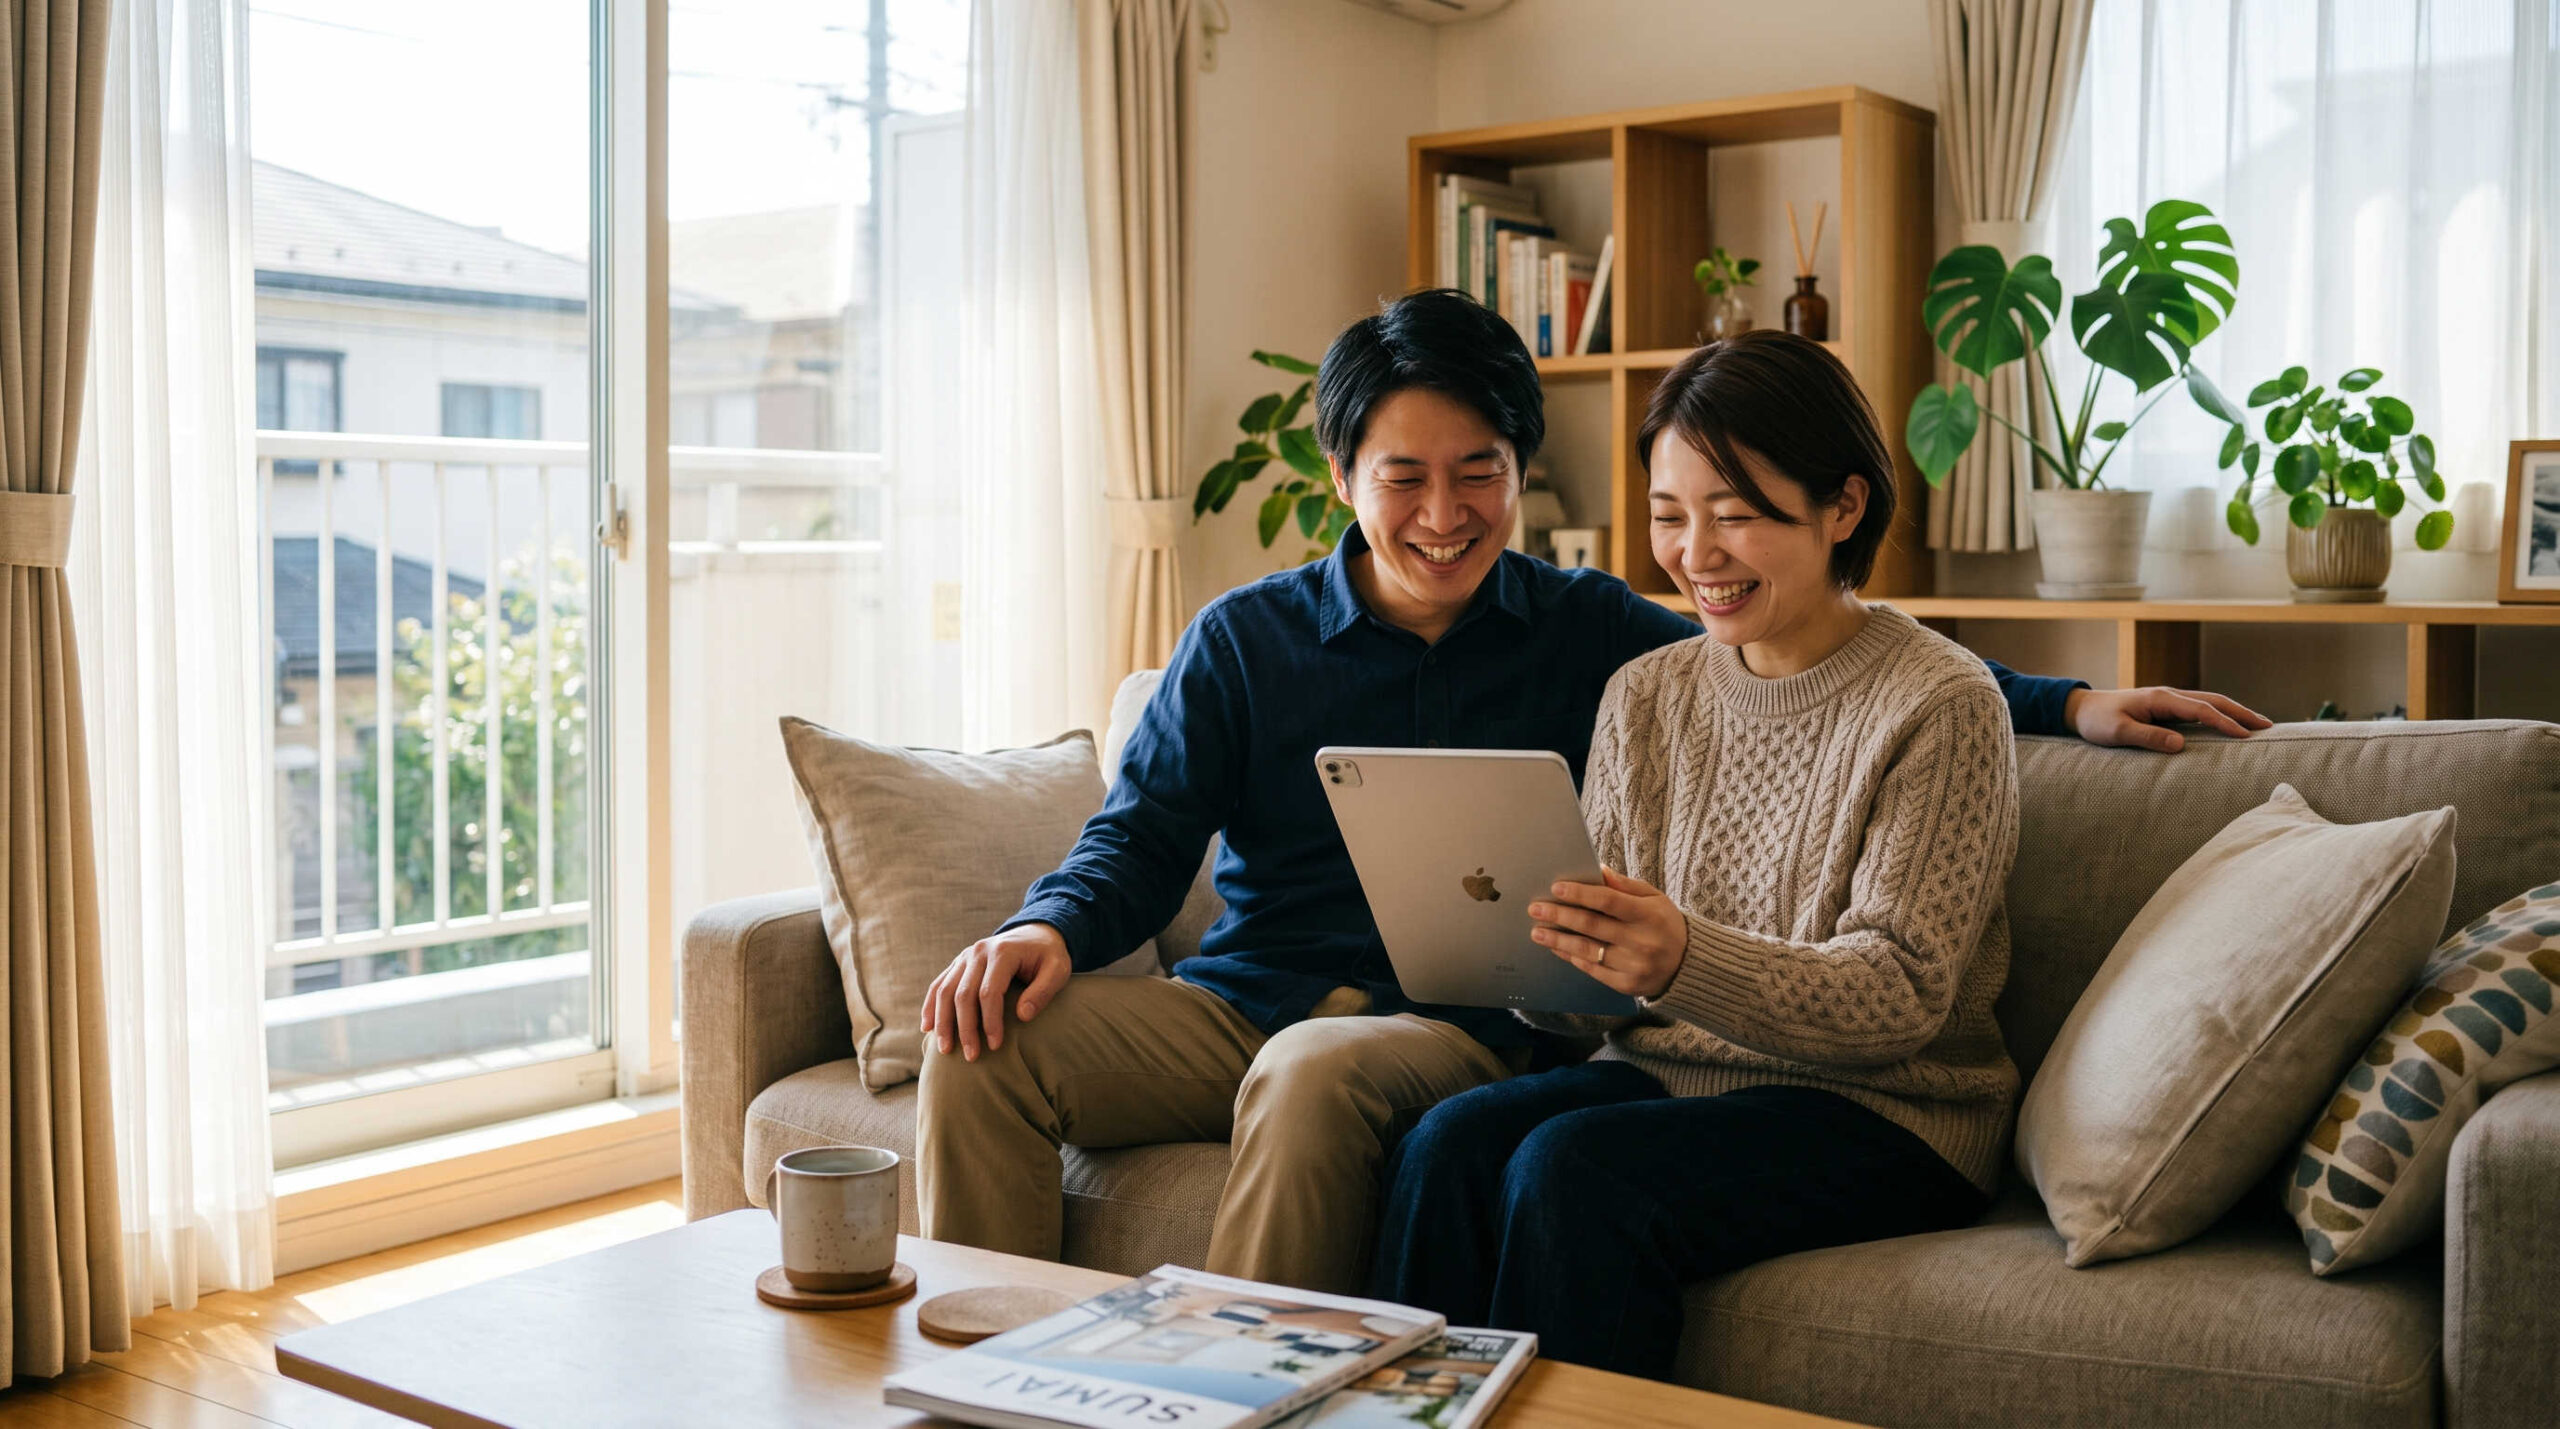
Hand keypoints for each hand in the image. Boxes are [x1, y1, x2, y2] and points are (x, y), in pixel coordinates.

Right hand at [920, 922, 1071, 1060]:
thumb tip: (1023, 1016)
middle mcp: (979, 952)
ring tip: (945, 1050)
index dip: (991, 1021)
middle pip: (963, 994)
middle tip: (971, 1057)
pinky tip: (927, 1027)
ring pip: (945, 990)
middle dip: (965, 1028)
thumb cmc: (1049, 956)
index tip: (996, 1046)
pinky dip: (931, 1006)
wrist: (1036, 933)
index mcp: (1003, 952)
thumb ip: (1043, 991)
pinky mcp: (958, 963)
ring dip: (943, 1021)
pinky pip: (939, 984)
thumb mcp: (1058, 970)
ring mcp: (965, 956)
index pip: (989, 992)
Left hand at [1527, 868, 1687, 1001]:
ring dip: (1558, 940)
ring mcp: (1634, 966)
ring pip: (1587, 950)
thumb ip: (1626, 885)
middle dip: (1560, 916)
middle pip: (1592, 926)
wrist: (1688, 965)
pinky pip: (1593, 970)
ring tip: (1537, 932)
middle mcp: (1642, 941)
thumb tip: (1598, 870)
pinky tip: (1557, 948)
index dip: (1580, 894)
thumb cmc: (1666, 924)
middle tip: (1535, 909)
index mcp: (1649, 915)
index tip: (1556, 888)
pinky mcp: (1627, 985)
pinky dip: (1572, 958)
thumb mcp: (1655, 899)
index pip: (1609, 901)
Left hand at [2066, 685, 2271, 753]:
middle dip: (2241, 713)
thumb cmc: (2098, 721)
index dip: (2224, 723)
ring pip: (2210, 703)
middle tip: (2268, 727)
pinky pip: (2200, 710)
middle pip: (2214, 701)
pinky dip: (2220, 715)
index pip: (2201, 710)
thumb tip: (2180, 745)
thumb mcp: (2118, 732)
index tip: (2246, 736)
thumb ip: (2147, 737)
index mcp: (2161, 699)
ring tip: (2258, 725)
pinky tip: (2230, 726)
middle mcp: (2169, 696)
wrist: (2082, 709)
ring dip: (2234, 713)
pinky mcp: (2167, 709)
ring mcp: (2169, 701)